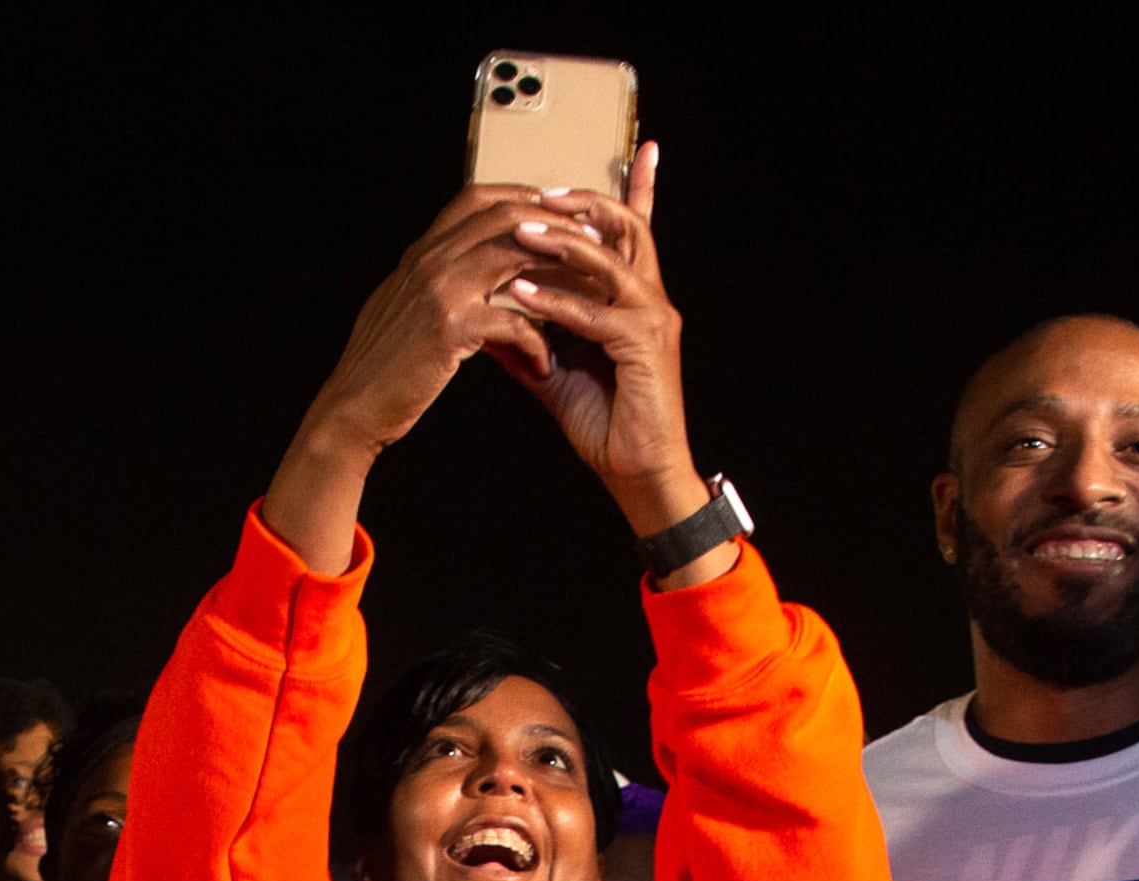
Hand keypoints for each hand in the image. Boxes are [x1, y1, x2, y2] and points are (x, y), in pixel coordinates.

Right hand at [293, 186, 567, 472]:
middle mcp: (430, 261)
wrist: (352, 407)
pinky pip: (510, 320)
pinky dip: (535, 340)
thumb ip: (434, 282)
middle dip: (553, 223)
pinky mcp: (449, 328)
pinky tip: (545, 362)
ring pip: (513, 255)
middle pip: (503, 216)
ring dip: (556, 269)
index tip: (556, 209)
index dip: (521, 196)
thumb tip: (468, 271)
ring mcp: (439, 290)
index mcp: (422, 253)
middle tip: (590, 240)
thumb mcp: (406, 308)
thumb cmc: (383, 366)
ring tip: (587, 291)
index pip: (476, 200)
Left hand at [485, 146, 713, 544]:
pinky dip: (556, 301)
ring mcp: (652, 318)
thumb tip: (485, 317)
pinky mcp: (644, 345)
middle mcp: (650, 299)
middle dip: (582, 203)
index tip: (638, 149)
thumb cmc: (606, 425)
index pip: (635, 233)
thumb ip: (527, 338)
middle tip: (536, 195)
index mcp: (634, 299)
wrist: (638, 474)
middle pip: (625, 226)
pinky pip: (595, 313)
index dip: (638, 189)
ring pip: (610, 260)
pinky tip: (520, 292)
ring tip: (519, 231)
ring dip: (562, 242)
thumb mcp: (554, 372)